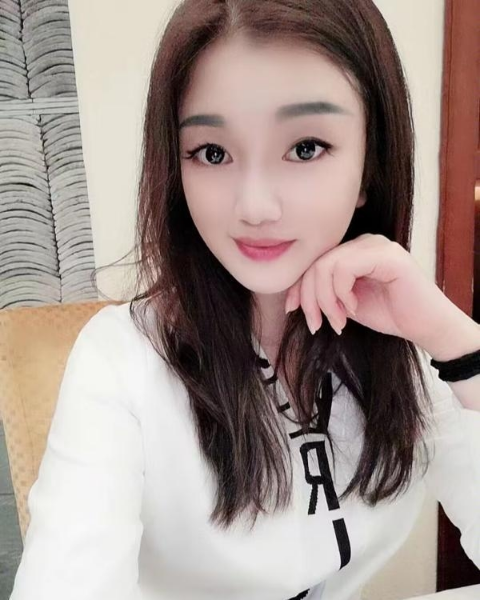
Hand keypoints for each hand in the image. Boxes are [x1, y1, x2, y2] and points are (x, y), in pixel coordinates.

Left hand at [284, 233, 464, 351]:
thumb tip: (292, 298)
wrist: (425, 326)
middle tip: (317, 324)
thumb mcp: (346, 304)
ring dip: (326, 300)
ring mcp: (376, 245)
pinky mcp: (386, 255)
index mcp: (353, 251)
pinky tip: (354, 308)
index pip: (314, 262)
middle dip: (310, 298)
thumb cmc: (390, 314)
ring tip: (338, 321)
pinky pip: (345, 268)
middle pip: (316, 264)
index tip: (293, 310)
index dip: (298, 287)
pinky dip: (342, 292)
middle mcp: (363, 243)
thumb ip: (325, 294)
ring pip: (327, 266)